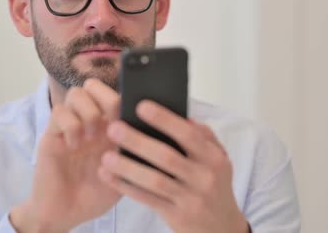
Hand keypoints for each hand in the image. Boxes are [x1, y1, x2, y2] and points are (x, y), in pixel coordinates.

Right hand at [11, 79, 121, 232]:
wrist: (67, 213)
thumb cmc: (96, 194)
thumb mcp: (124, 172)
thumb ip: (134, 151)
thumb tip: (152, 130)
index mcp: (110, 126)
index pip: (116, 93)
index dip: (126, 97)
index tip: (133, 115)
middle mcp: (90, 121)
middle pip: (94, 85)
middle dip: (106, 98)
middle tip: (112, 122)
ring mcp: (70, 126)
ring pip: (77, 93)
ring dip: (89, 112)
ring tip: (92, 137)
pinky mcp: (52, 134)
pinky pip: (59, 112)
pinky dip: (70, 126)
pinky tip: (75, 146)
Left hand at [97, 100, 249, 232]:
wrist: (222, 227)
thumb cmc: (214, 184)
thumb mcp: (218, 159)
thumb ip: (202, 136)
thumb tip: (180, 115)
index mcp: (213, 157)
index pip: (188, 134)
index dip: (164, 119)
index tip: (141, 106)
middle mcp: (204, 177)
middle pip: (167, 157)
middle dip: (138, 141)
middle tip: (114, 128)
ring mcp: (191, 198)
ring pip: (154, 180)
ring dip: (127, 167)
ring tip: (106, 156)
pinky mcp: (177, 215)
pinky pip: (147, 199)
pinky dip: (126, 187)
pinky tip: (109, 176)